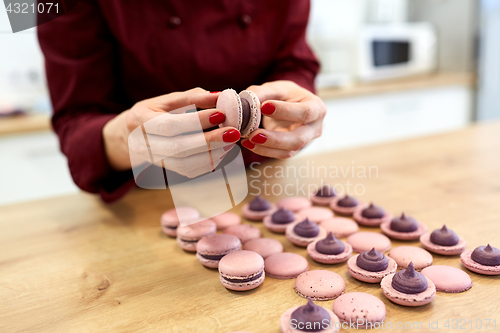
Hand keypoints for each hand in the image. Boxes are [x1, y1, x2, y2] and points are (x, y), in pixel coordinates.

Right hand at [103, 88, 239, 177]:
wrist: (133, 134)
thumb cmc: (155, 112)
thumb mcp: (168, 100)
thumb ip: (193, 98)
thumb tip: (221, 96)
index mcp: (139, 121)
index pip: (170, 125)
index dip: (196, 121)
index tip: (221, 114)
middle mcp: (141, 144)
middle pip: (178, 148)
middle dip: (209, 141)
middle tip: (233, 133)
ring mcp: (152, 161)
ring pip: (184, 164)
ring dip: (212, 154)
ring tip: (230, 142)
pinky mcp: (165, 170)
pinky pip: (189, 171)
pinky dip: (208, 162)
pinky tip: (221, 152)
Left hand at [242, 80, 325, 158]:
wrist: (292, 105)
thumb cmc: (287, 95)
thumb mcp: (276, 88)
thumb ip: (261, 92)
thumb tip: (244, 103)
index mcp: (316, 107)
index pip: (304, 112)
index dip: (285, 111)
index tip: (264, 107)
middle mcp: (314, 127)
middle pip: (299, 138)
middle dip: (275, 139)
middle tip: (253, 135)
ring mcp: (305, 141)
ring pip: (289, 150)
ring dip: (266, 147)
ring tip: (247, 140)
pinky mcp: (293, 149)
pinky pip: (280, 154)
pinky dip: (263, 150)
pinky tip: (248, 143)